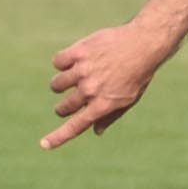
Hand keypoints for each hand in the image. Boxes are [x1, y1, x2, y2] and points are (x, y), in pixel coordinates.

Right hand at [43, 20, 182, 148]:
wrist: (143, 43)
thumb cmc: (138, 74)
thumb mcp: (130, 99)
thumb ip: (111, 116)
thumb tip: (96, 131)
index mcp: (103, 104)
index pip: (76, 126)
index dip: (58, 137)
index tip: (44, 144)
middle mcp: (90, 90)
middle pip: (63, 107)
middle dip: (65, 106)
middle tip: (78, 95)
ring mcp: (83, 71)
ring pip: (56, 85)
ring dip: (63, 83)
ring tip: (79, 75)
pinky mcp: (78, 52)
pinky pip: (57, 62)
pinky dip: (64, 62)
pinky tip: (78, 59)